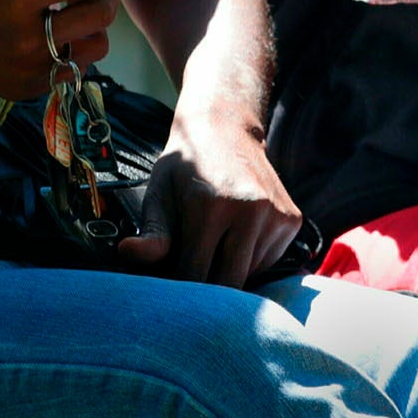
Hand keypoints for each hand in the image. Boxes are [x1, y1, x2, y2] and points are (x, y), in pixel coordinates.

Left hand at [113, 109, 304, 286]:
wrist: (226, 128)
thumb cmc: (185, 165)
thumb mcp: (160, 192)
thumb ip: (152, 231)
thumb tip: (126, 253)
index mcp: (211, 205)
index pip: (195, 274)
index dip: (178, 287)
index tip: (168, 283)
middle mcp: (251, 209)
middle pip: (227, 283)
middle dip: (205, 289)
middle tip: (189, 272)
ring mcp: (276, 215)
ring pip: (248, 275)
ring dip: (227, 272)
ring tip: (213, 244)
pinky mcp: (291, 220)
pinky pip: (267, 263)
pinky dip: (248, 261)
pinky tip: (235, 236)